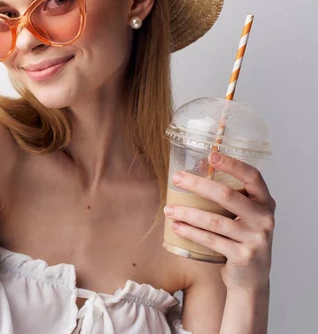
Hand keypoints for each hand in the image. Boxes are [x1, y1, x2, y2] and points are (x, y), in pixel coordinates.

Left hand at [163, 152, 275, 290]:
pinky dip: (191, 232)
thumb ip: (228, 196)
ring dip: (187, 212)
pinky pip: (211, 240)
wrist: (252, 278)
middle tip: (176, 179)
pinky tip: (176, 226)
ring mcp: (256, 238)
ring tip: (168, 209)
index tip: (211, 155)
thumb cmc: (242, 237)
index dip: (232, 164)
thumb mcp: (243, 215)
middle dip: (198, 184)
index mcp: (265, 202)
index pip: (252, 176)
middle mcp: (264, 218)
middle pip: (227, 195)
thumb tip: (193, 171)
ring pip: (215, 220)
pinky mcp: (243, 256)